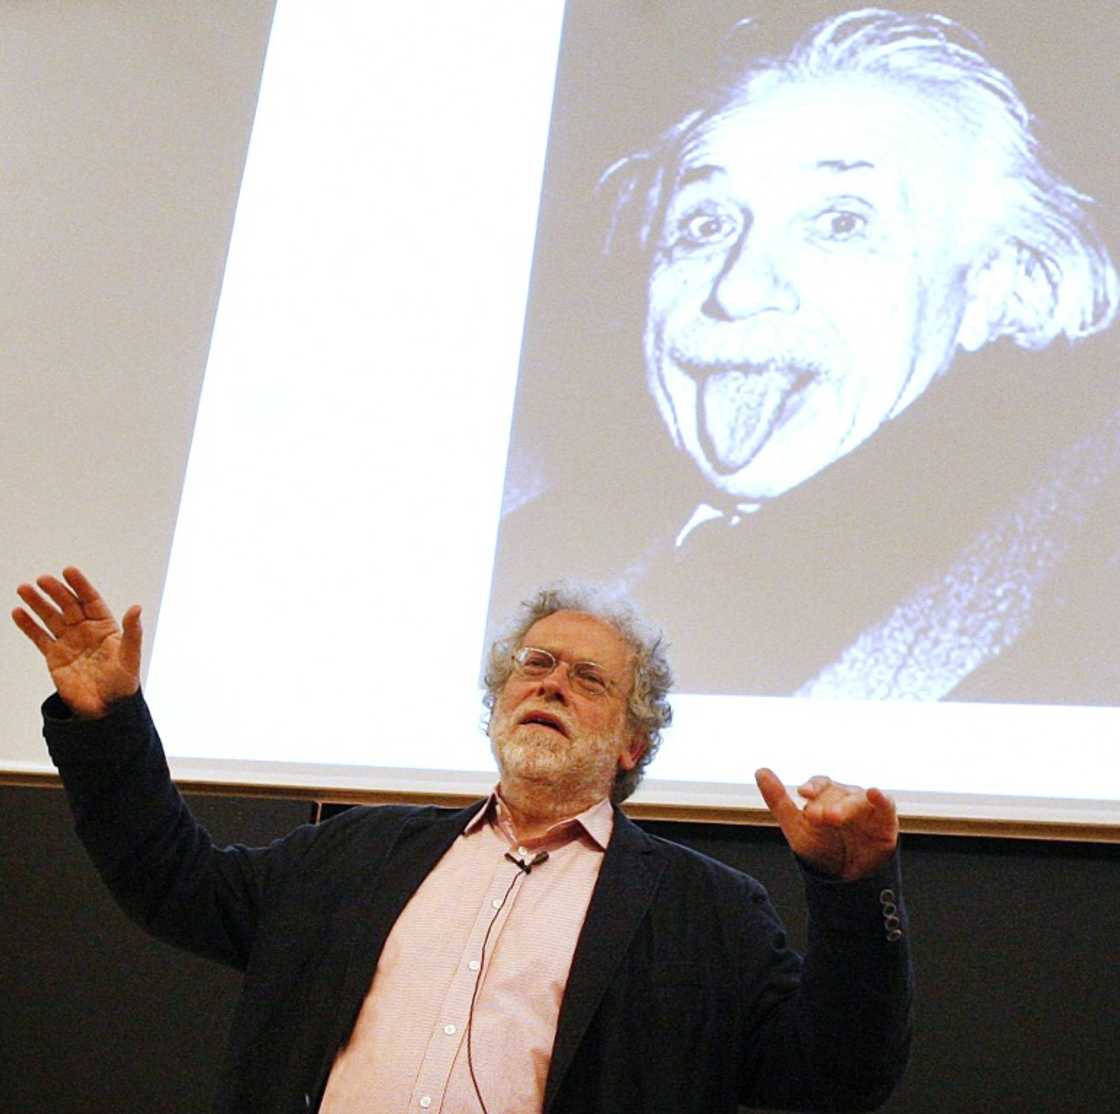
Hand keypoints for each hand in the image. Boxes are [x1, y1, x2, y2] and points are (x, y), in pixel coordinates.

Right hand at [12, 566, 141, 718]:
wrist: (106, 709)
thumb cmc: (123, 683)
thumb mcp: (130, 656)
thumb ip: (132, 632)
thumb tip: (136, 607)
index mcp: (106, 626)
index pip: (91, 600)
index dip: (80, 586)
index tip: (69, 571)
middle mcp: (86, 630)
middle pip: (68, 606)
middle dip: (56, 592)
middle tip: (43, 579)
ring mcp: (69, 642)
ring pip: (51, 617)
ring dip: (38, 603)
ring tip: (24, 588)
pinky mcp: (55, 657)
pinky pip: (39, 637)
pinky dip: (28, 625)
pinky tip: (18, 612)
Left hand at [755, 767, 897, 880]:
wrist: (846, 883)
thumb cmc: (821, 851)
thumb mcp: (796, 829)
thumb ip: (778, 800)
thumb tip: (760, 771)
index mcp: (826, 797)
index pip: (820, 784)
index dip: (813, 786)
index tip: (803, 793)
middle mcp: (846, 798)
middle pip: (837, 793)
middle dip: (825, 804)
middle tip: (815, 817)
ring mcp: (866, 808)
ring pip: (857, 798)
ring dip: (846, 806)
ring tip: (833, 818)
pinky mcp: (885, 821)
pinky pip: (886, 804)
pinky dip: (881, 798)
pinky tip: (874, 793)